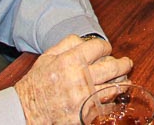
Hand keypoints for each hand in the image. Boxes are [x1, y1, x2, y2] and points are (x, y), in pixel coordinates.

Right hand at [15, 35, 132, 124]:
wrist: (26, 111)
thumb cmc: (37, 82)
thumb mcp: (47, 57)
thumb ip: (68, 43)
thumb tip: (87, 40)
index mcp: (70, 60)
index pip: (100, 47)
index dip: (106, 48)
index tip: (106, 51)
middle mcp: (79, 78)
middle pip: (113, 67)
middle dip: (124, 64)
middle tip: (127, 64)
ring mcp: (83, 98)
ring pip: (114, 87)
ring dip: (123, 82)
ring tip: (125, 80)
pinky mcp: (85, 114)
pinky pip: (108, 106)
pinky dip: (114, 102)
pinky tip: (116, 98)